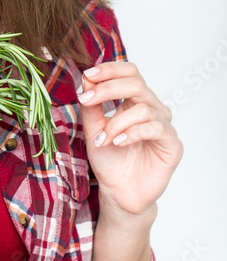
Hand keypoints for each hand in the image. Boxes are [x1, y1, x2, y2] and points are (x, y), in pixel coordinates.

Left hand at [78, 60, 182, 216]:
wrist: (118, 191)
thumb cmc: (108, 159)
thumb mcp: (92, 128)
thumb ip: (91, 105)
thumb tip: (87, 78)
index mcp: (134, 101)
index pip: (129, 72)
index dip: (110, 69)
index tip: (88, 75)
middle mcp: (152, 109)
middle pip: (136, 84)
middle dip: (108, 89)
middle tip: (87, 100)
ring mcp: (164, 125)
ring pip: (143, 108)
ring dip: (117, 122)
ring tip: (103, 139)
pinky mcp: (172, 144)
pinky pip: (156, 128)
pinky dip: (132, 133)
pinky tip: (118, 143)